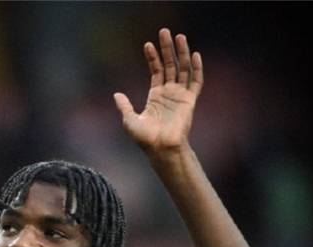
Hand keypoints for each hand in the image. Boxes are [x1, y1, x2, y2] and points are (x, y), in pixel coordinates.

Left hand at [114, 28, 202, 155]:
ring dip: (182, 53)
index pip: (156, 70)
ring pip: (183, 69)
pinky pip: (195, 82)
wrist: (160, 148)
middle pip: (170, 65)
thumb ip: (125, 106)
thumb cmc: (145, 138)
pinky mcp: (189, 101)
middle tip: (165, 32)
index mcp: (155, 96)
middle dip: (167, 49)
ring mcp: (180, 96)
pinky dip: (196, 69)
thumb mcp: (130, 120)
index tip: (147, 44)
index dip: (152, 57)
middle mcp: (169, 93)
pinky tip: (194, 55)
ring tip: (180, 37)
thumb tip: (116, 94)